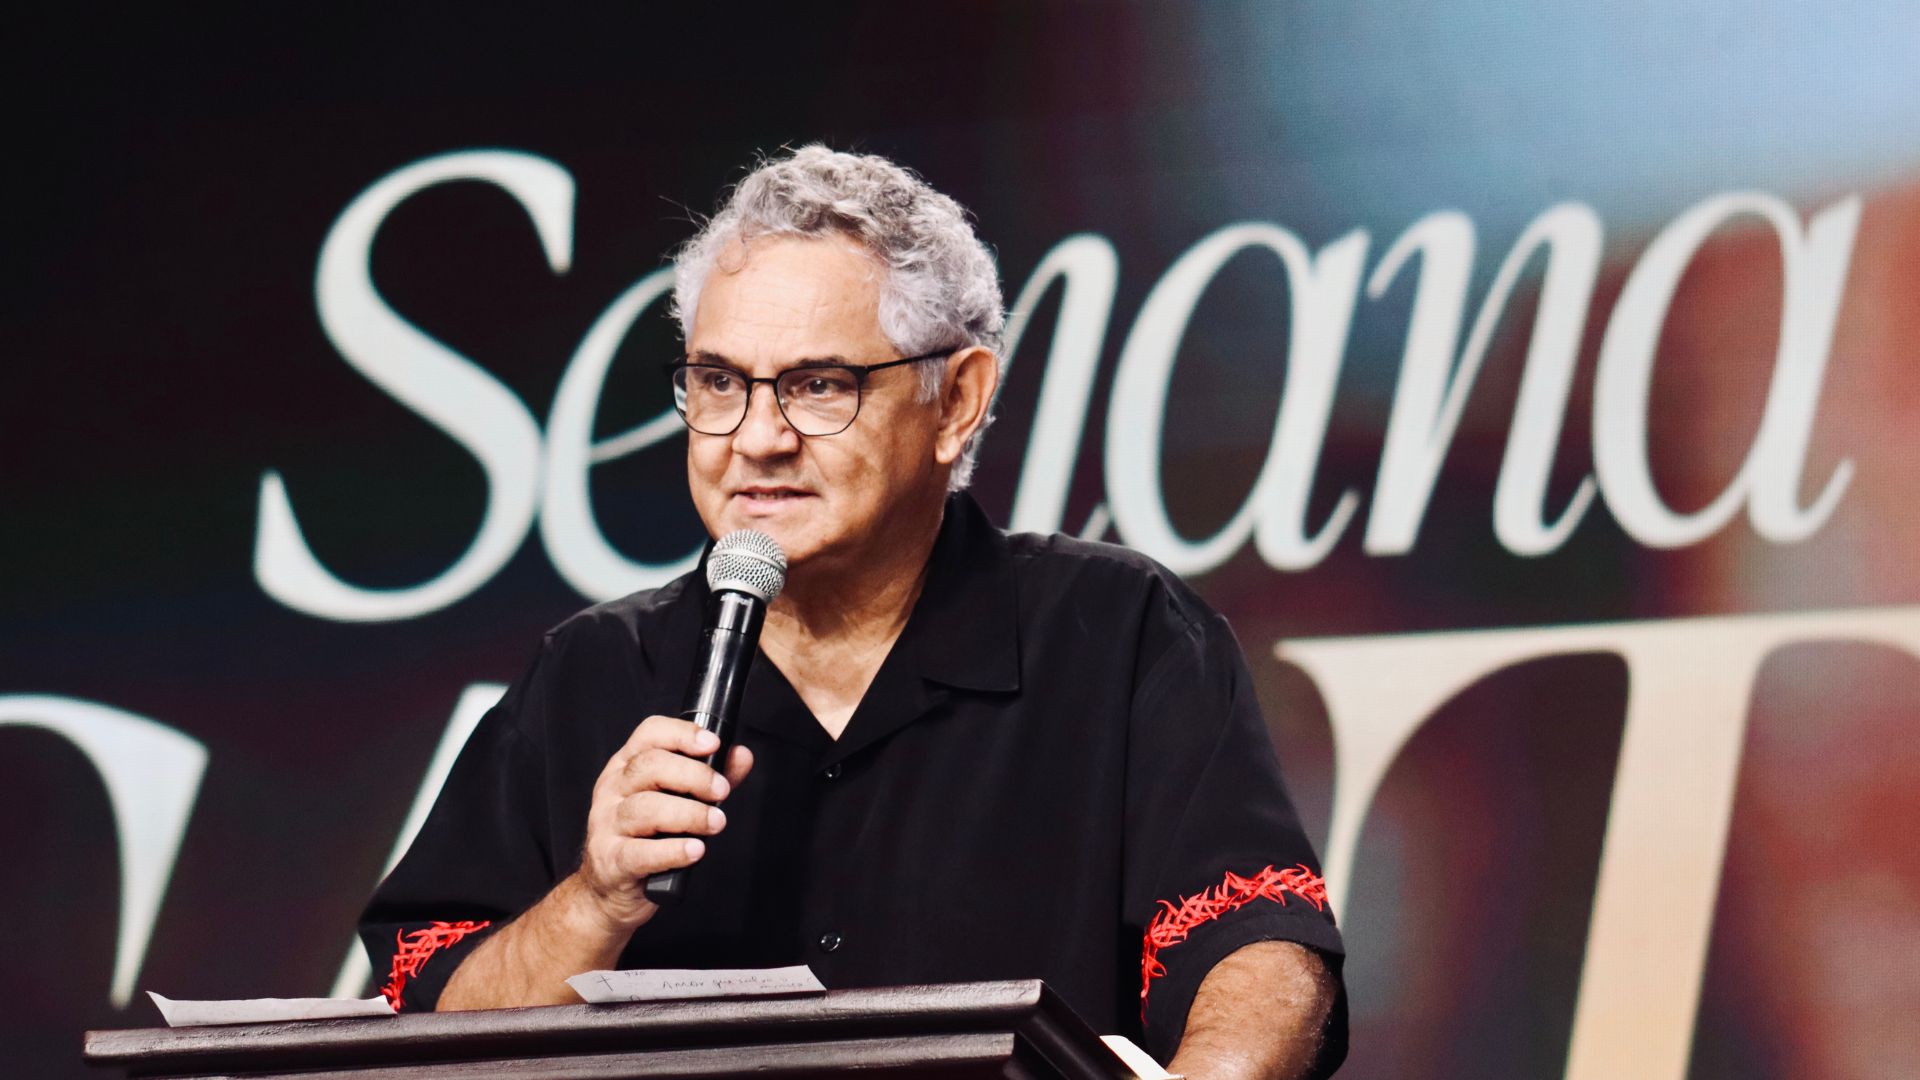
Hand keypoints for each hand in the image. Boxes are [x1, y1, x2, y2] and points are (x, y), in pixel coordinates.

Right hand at [575, 715, 753, 931]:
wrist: (610, 889)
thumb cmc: (645, 837)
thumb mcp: (676, 801)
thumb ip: (709, 778)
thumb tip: (741, 756)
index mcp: (627, 766)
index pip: (650, 734)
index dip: (682, 734)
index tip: (713, 744)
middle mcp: (612, 789)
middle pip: (650, 767)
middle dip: (693, 775)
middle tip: (721, 791)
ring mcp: (607, 825)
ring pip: (646, 808)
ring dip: (689, 814)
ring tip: (715, 822)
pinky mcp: (611, 861)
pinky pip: (641, 853)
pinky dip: (672, 851)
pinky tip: (695, 850)